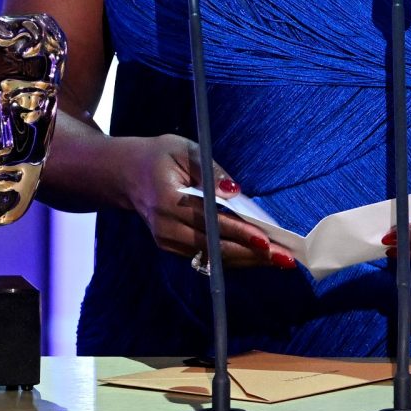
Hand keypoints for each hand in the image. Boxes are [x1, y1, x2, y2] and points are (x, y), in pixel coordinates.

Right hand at [117, 135, 292, 269]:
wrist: (125, 174)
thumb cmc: (159, 156)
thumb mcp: (185, 150)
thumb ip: (210, 172)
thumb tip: (235, 192)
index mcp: (166, 201)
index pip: (210, 221)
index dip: (239, 233)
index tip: (264, 241)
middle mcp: (165, 227)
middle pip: (214, 247)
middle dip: (251, 254)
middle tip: (284, 258)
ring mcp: (166, 240)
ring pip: (212, 257)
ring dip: (246, 259)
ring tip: (278, 260)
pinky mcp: (171, 246)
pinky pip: (206, 256)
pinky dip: (232, 256)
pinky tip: (257, 256)